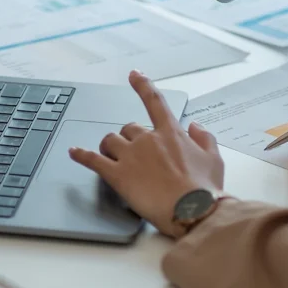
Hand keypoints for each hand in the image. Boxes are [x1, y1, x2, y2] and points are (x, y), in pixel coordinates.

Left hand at [68, 71, 224, 236]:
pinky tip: (74, 153)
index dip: (143, 86)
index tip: (135, 75)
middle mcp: (148, 140)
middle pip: (129, 128)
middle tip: (135, 154)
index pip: (154, 102)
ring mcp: (130, 156)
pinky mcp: (117, 175)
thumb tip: (195, 126)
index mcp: (171, 133)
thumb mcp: (214, 159)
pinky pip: (93, 160)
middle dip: (129, 138)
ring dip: (110, 147)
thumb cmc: (205, 190)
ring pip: (110, 140)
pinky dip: (81, 155)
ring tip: (112, 157)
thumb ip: (205, 138)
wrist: (192, 211)